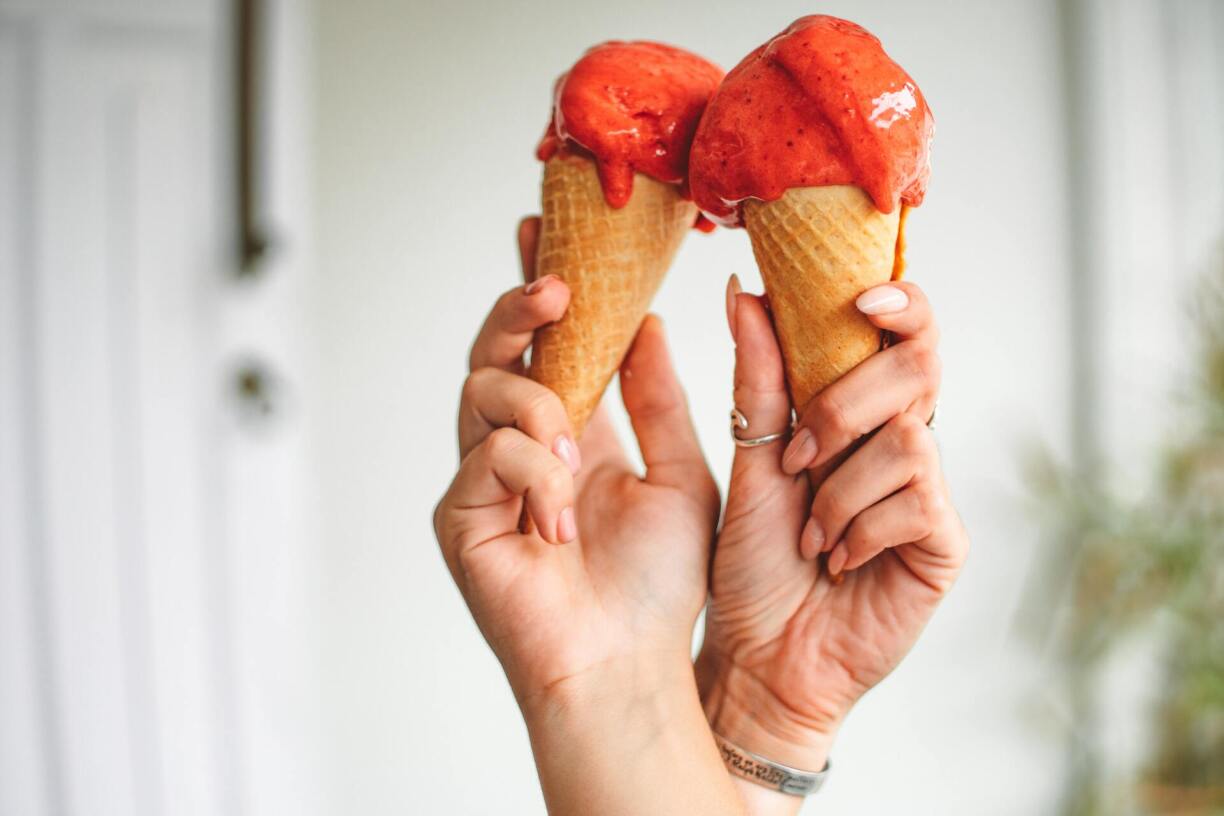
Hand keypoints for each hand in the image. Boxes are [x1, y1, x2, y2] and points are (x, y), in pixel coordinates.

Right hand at [434, 218, 739, 814]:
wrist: (628, 664)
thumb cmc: (657, 584)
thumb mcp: (679, 473)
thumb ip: (657, 399)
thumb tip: (646, 322)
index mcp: (572, 431)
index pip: (547, 343)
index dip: (537, 288)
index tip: (540, 232)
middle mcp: (521, 447)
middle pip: (497, 351)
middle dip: (521, 311)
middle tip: (555, 290)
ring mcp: (484, 480)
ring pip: (482, 390)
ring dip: (537, 403)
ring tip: (577, 445)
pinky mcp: (459, 517)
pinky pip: (485, 458)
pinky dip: (531, 473)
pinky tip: (560, 518)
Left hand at [696, 277, 968, 806]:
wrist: (760, 651)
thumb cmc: (753, 558)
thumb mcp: (751, 458)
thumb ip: (758, 378)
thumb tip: (744, 293)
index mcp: (860, 410)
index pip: (904, 335)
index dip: (901, 303)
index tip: (863, 298)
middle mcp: (903, 441)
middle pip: (918, 369)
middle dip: (844, 406)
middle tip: (797, 460)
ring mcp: (929, 492)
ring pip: (908, 439)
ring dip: (839, 488)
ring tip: (809, 532)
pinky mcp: (944, 545)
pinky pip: (918, 501)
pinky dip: (861, 528)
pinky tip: (836, 559)